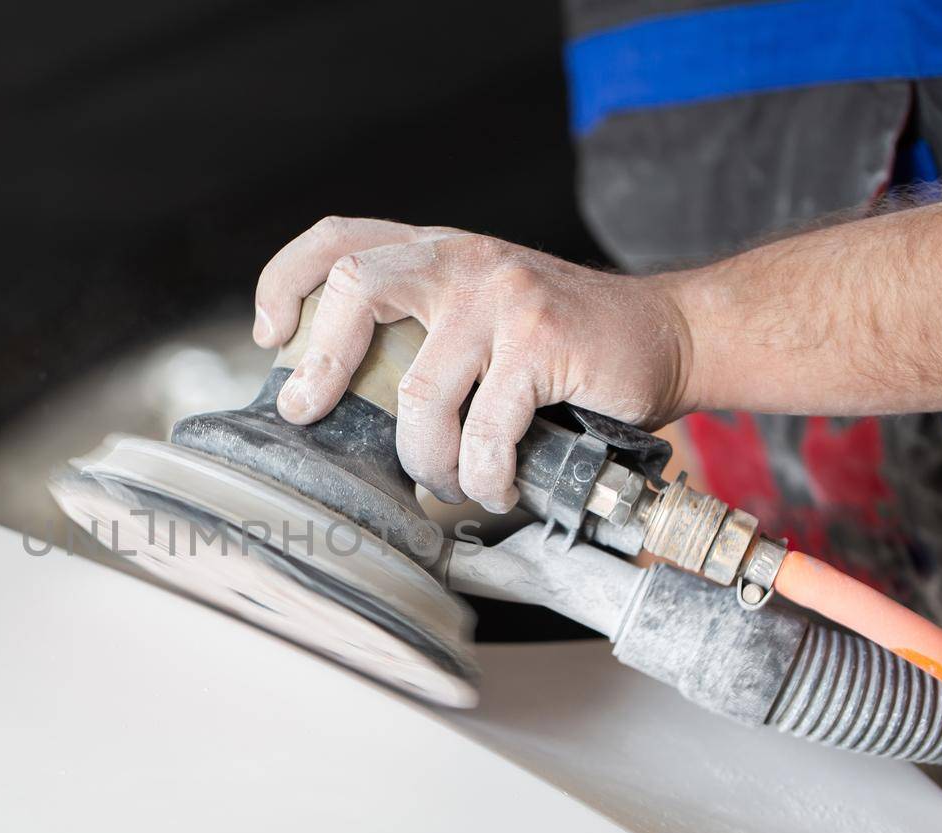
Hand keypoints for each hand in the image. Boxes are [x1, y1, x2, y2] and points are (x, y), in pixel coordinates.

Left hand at [252, 217, 693, 511]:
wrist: (670, 335)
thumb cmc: (566, 344)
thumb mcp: (482, 314)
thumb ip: (421, 330)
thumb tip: (335, 396)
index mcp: (438, 252)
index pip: (339, 239)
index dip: (286, 281)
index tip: (271, 339)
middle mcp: (464, 260)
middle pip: (355, 288)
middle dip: (321, 365)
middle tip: (313, 412)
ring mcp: (503, 296)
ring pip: (418, 393)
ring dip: (426, 459)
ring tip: (448, 482)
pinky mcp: (542, 341)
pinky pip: (483, 431)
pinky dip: (483, 475)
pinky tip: (497, 485)